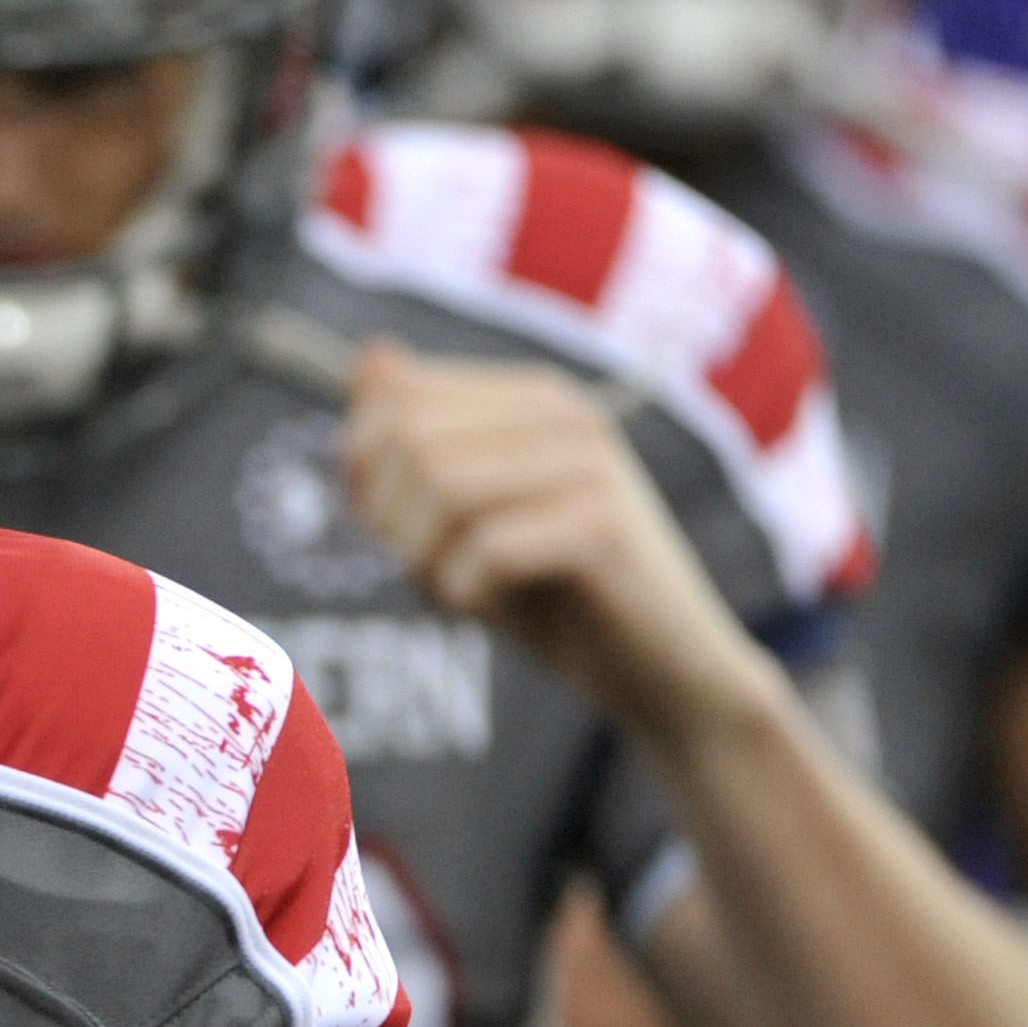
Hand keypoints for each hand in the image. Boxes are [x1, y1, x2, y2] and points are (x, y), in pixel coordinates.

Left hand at [338, 342, 775, 744]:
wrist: (662, 671)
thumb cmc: (555, 599)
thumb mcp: (470, 518)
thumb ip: (419, 442)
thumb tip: (370, 355)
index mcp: (533, 398)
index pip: (395, 397)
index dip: (364, 473)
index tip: (392, 526)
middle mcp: (564, 413)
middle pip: (409, 440)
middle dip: (391, 520)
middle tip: (428, 571)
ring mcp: (587, 465)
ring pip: (440, 487)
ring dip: (427, 560)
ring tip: (464, 590)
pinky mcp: (600, 527)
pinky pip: (485, 548)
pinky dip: (466, 592)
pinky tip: (496, 608)